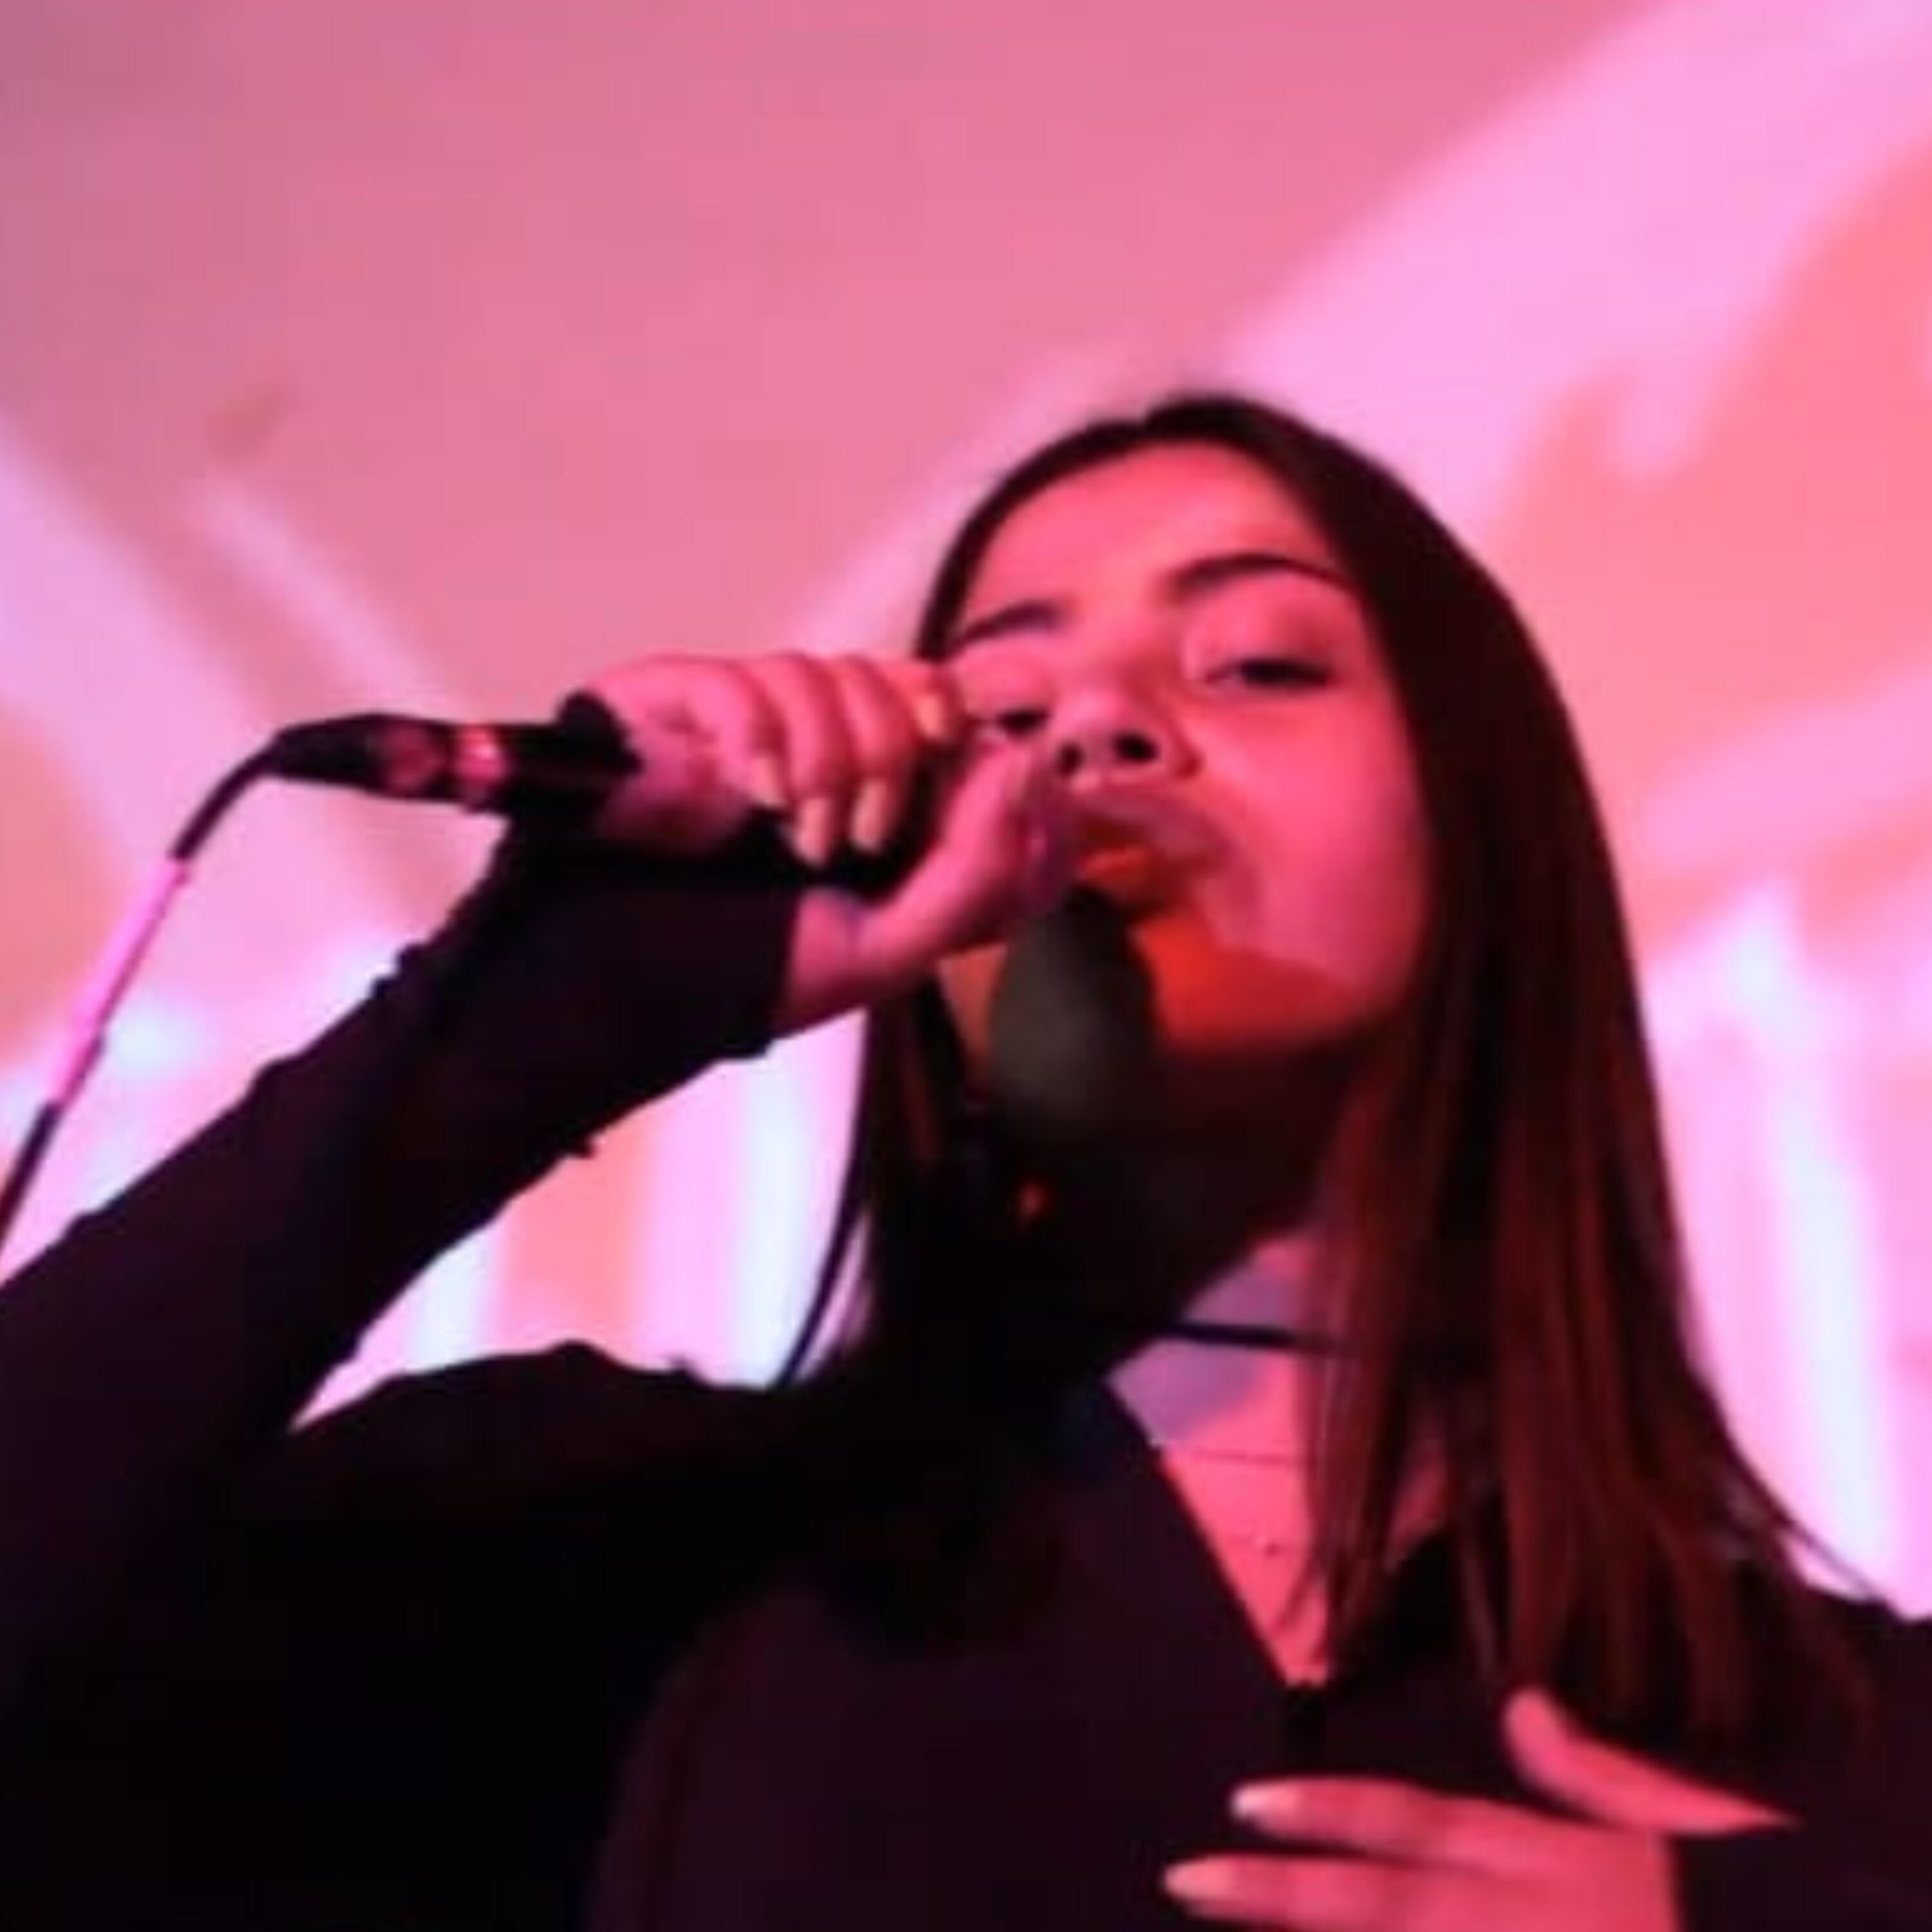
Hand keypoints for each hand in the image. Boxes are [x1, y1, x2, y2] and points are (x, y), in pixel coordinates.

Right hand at [586, 651, 1071, 1031]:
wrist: (625, 995)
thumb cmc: (755, 972)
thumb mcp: (890, 947)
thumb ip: (977, 871)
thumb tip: (1021, 762)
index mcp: (876, 794)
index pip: (954, 715)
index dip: (974, 737)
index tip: (974, 773)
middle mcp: (817, 742)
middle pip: (901, 685)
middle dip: (898, 758)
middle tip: (867, 839)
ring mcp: (747, 717)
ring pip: (827, 672)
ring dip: (829, 762)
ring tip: (799, 840)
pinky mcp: (676, 702)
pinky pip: (739, 680)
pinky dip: (759, 739)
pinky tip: (753, 799)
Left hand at [1163, 1687, 1786, 1930]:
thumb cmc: (1721, 1908)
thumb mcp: (1674, 1825)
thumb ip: (1590, 1772)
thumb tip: (1527, 1703)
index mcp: (1534, 1864)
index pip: (1408, 1825)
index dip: (1323, 1811)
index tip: (1244, 1802)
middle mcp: (1501, 1925)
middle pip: (1369, 1905)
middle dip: (1273, 1894)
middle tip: (1185, 1877)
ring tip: (1217, 1927)